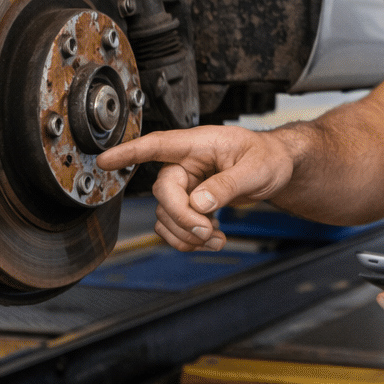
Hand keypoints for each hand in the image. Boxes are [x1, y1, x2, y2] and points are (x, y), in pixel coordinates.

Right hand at [96, 125, 293, 251]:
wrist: (277, 168)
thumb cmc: (268, 157)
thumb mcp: (256, 169)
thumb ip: (227, 185)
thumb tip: (200, 203)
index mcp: (199, 144)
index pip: (157, 145)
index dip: (129, 152)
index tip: (105, 160)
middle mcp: (187, 163)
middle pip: (164, 192)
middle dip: (183, 217)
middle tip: (207, 231)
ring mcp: (186, 184)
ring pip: (167, 215)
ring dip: (188, 234)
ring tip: (217, 239)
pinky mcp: (190, 202)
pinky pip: (175, 225)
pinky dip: (189, 238)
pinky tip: (212, 239)